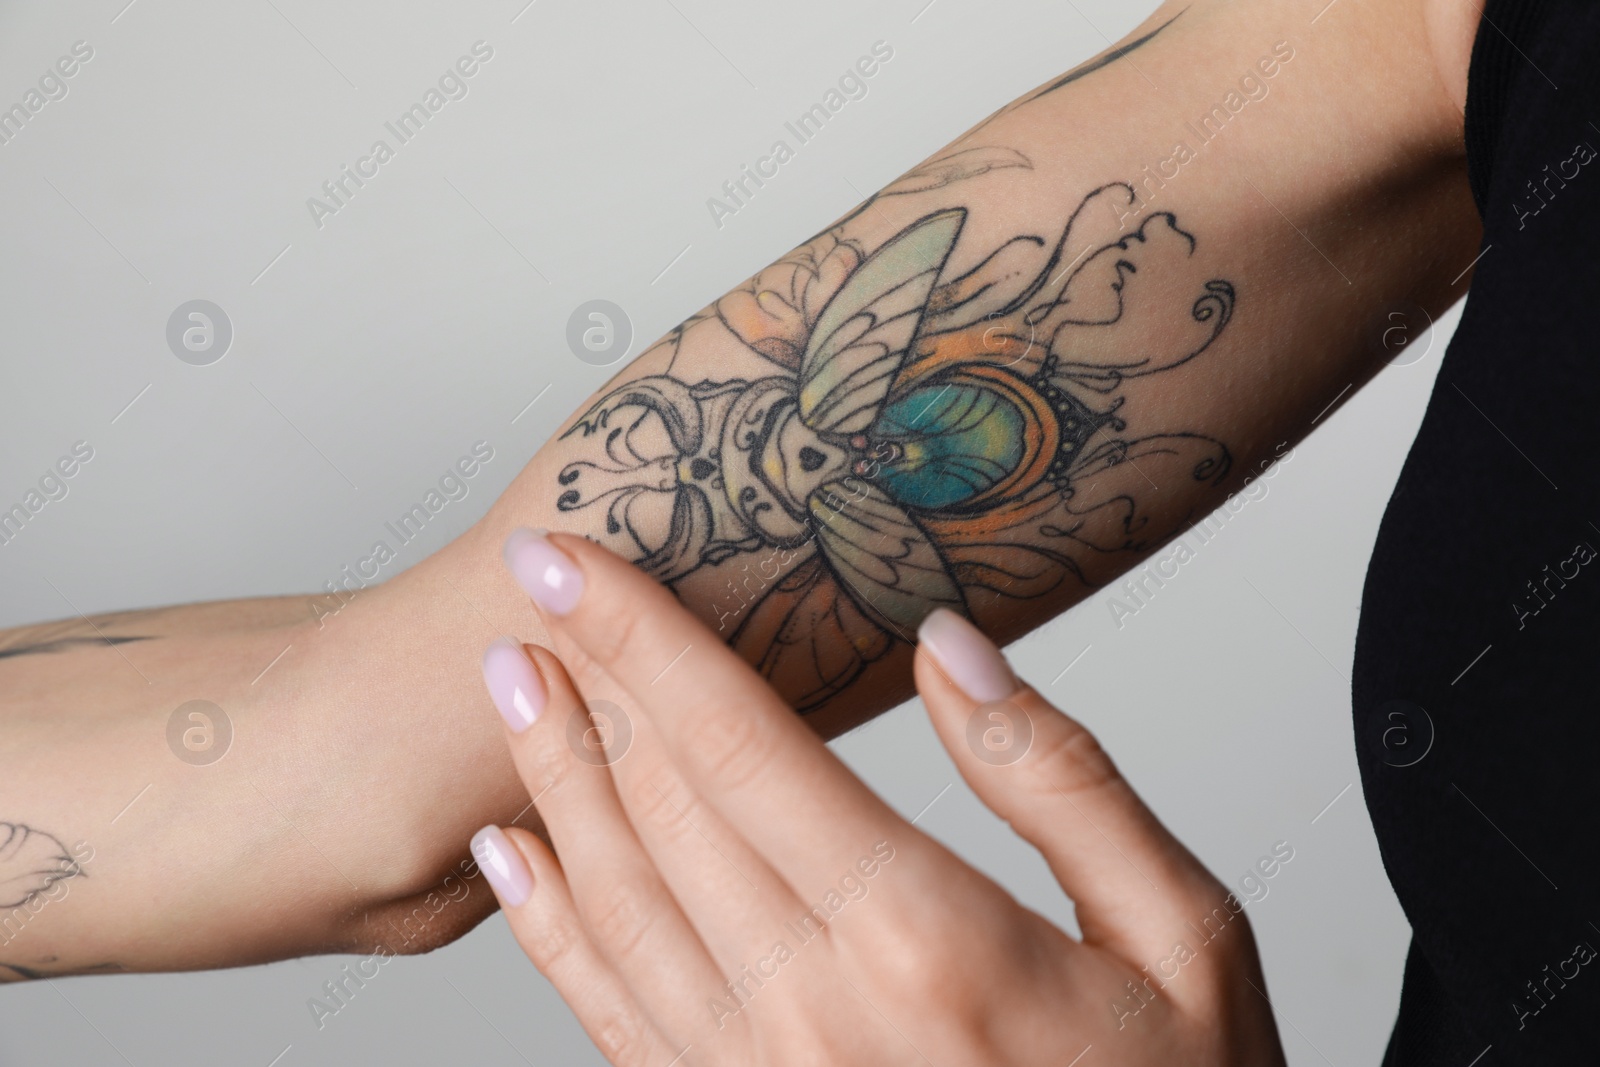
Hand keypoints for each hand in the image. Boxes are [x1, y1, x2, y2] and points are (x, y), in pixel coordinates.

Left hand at [469, 529, 1287, 1065]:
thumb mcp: (1183, 936)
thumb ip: (1061, 780)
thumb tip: (951, 649)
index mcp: (929, 941)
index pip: (742, 744)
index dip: (641, 637)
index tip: (570, 558)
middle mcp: (819, 1011)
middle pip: (662, 807)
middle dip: (588, 682)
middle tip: (534, 588)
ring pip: (616, 901)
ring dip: (551, 779)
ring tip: (509, 684)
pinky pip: (612, 1015)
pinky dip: (547, 927)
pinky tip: (514, 855)